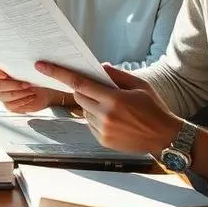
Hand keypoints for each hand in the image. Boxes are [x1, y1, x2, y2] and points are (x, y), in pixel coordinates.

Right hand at [0, 64, 64, 112]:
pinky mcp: (8, 105)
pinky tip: (31, 97)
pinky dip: (21, 101)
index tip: (5, 74)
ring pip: (2, 96)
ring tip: (31, 91)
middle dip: (13, 85)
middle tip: (27, 84)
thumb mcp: (31, 69)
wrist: (43, 90)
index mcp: (0, 71)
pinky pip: (10, 105)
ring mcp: (2, 95)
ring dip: (18, 93)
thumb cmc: (35, 76)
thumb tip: (33, 64)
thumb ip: (26, 66)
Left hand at [34, 61, 180, 154]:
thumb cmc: (154, 108)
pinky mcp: (103, 140)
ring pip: (84, 110)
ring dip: (91, 105)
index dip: (58, 73)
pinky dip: (95, 117)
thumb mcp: (139, 85)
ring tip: (114, 108)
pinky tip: (114, 119)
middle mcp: (105, 116)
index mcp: (114, 99)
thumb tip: (97, 67)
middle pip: (79, 96)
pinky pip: (89, 123)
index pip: (79, 83)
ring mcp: (103, 130)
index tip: (42, 65)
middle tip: (98, 89)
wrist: (165, 137)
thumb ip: (116, 75)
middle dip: (84, 89)